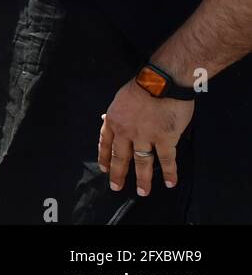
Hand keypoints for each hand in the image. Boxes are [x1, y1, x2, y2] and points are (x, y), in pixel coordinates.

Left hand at [98, 80, 192, 195]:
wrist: (161, 82)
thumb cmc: (142, 85)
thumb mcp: (120, 98)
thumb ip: (116, 112)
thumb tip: (107, 118)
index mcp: (114, 120)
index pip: (105, 142)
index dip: (104, 157)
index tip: (104, 169)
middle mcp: (126, 132)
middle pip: (120, 157)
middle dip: (118, 174)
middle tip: (116, 187)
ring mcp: (145, 137)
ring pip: (142, 162)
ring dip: (142, 179)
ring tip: (143, 192)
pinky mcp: (165, 139)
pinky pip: (166, 160)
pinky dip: (169, 172)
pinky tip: (169, 182)